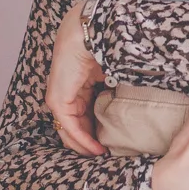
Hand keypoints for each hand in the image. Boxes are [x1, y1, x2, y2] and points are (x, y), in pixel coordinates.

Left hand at [46, 0, 105, 155]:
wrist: (88, 32)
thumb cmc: (102, 47)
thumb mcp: (110, 74)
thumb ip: (113, 90)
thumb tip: (130, 104)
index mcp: (78, 87)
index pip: (85, 116)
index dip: (98, 131)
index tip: (112, 144)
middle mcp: (66, 94)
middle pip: (77, 126)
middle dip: (92, 142)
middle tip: (109, 155)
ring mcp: (60, 98)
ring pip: (71, 131)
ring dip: (87, 146)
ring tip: (103, 157)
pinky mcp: (58, 101)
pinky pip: (70, 127)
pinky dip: (82, 140)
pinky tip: (96, 149)